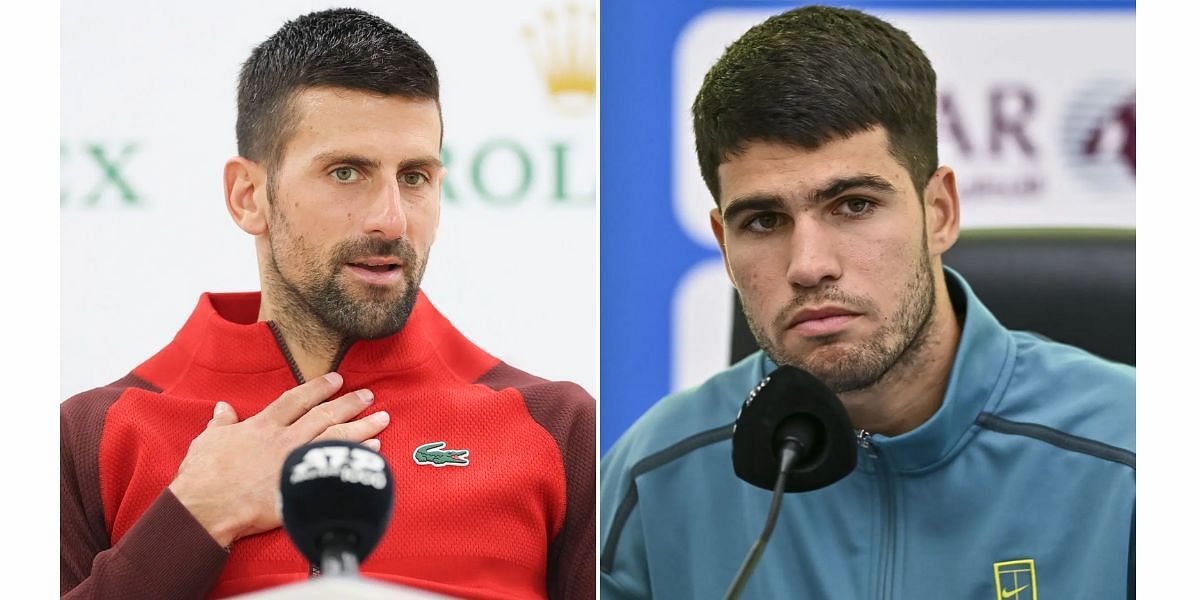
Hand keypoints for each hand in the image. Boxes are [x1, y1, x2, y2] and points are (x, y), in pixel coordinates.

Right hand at [167, 372, 389, 546]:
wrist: (205, 509)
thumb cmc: (203, 477)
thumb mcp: (208, 441)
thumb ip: (222, 423)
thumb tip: (223, 408)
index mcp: (263, 426)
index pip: (296, 399)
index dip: (319, 387)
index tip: (337, 379)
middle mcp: (284, 439)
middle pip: (324, 415)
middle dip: (350, 403)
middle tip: (369, 396)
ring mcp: (295, 462)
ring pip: (336, 437)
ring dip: (362, 426)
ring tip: (382, 419)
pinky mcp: (301, 486)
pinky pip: (337, 467)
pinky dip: (356, 455)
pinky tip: (373, 450)